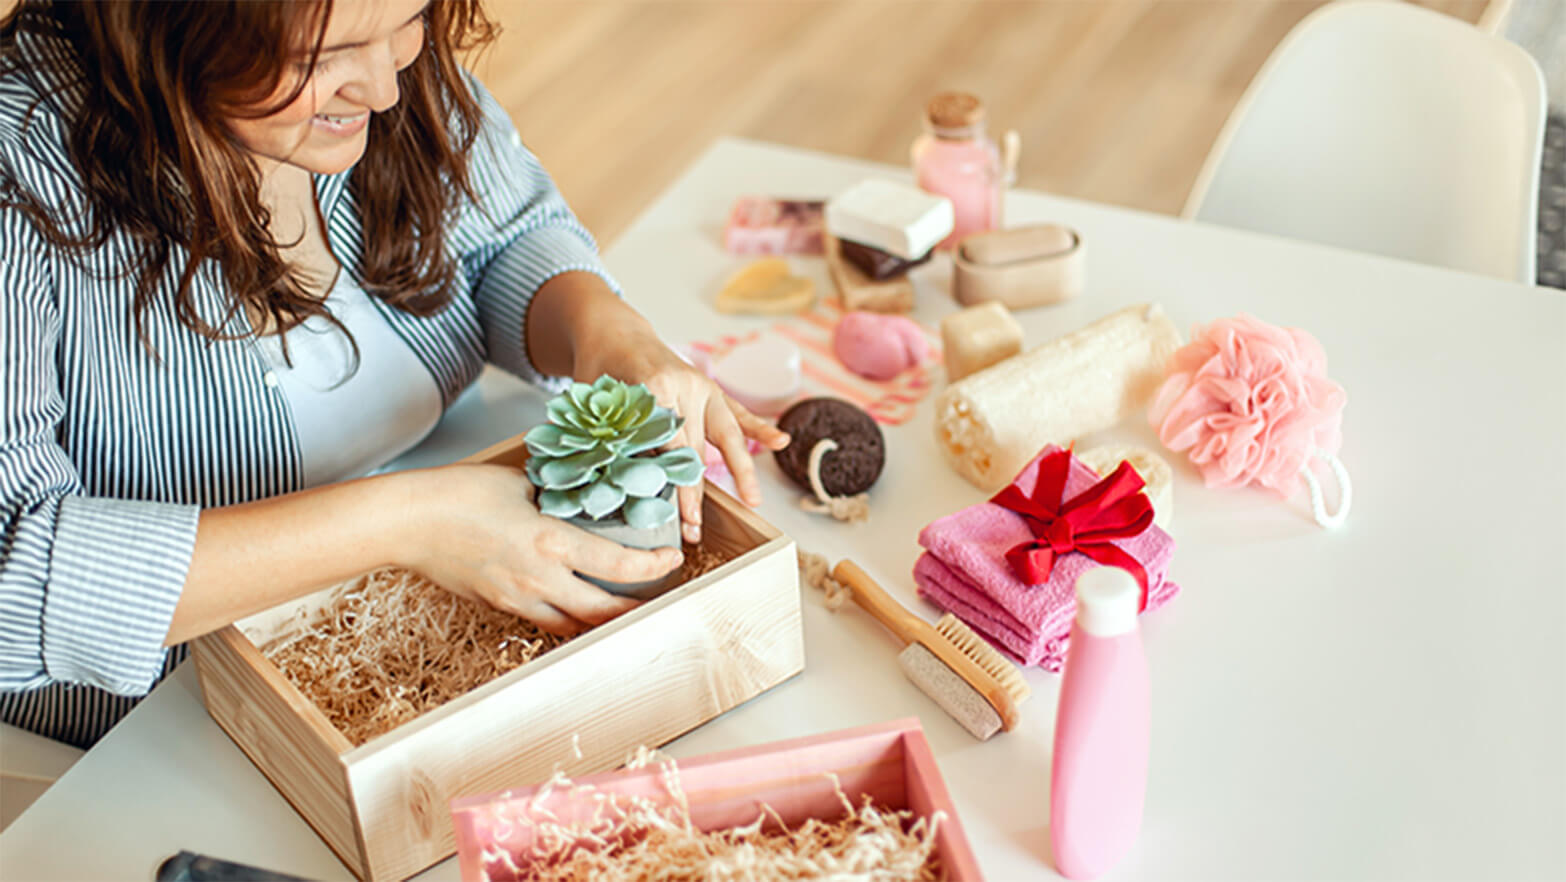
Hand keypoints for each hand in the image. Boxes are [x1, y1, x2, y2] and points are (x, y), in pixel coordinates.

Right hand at [395, 464, 681, 635]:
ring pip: (576, 624)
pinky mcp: (501, 606)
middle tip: (661, 596)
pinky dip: (571, 619)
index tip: (672, 559)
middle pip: (604, 611)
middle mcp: (539, 580)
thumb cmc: (459, 493)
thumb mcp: (522, 482)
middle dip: (639, 608)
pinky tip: (582, 606)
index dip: (654, 567)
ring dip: (605, 619)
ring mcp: (518, 599)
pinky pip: (547, 622)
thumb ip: (559, 494)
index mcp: (550, 542)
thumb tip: (588, 492)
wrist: (410, 521)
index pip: (619, 566)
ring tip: (628, 607)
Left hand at [572, 315, 789, 542]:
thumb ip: (614, 439)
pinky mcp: (710, 388)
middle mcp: (685, 386)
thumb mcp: (595, 404)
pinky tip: (780, 442)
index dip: (678, 486)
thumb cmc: (599, 371)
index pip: (672, 448)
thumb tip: (629, 489)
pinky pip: (736, 411)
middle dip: (697, 493)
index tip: (683, 518)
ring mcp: (701, 386)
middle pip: (697, 449)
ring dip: (740, 470)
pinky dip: (757, 427)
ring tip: (753, 501)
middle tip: (696, 528)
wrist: (613, 331)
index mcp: (655, 388)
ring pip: (726, 433)